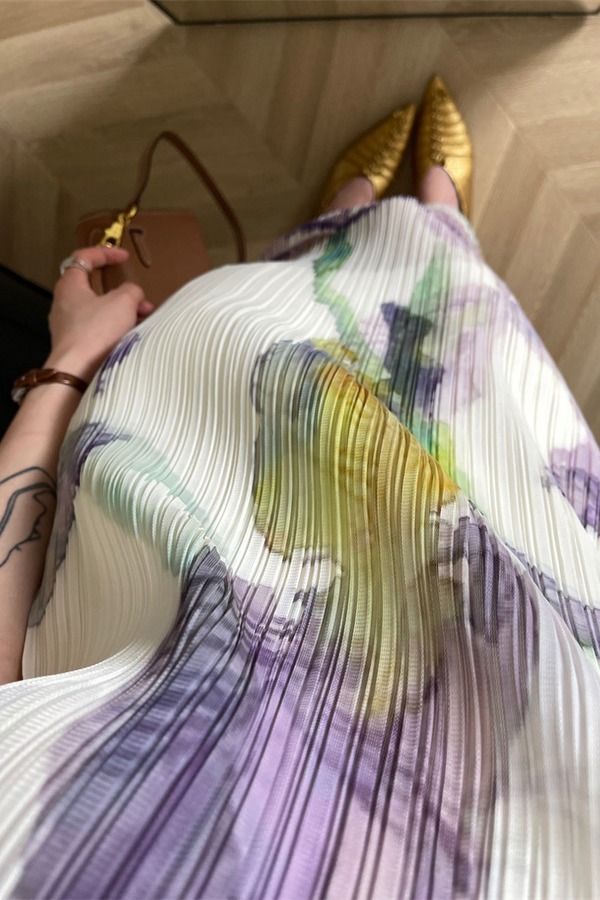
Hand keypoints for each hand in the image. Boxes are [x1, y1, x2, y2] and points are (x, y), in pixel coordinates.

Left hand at [46, 246, 153, 380]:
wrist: (77, 372)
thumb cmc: (96, 332)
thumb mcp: (123, 302)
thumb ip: (131, 291)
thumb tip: (133, 293)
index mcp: (70, 285)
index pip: (84, 258)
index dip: (105, 253)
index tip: (123, 257)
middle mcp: (64, 303)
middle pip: (93, 288)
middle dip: (121, 292)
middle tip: (139, 297)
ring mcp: (67, 325)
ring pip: (97, 310)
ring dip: (121, 312)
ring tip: (142, 320)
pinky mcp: (74, 344)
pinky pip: (96, 329)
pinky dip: (113, 328)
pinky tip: (130, 337)